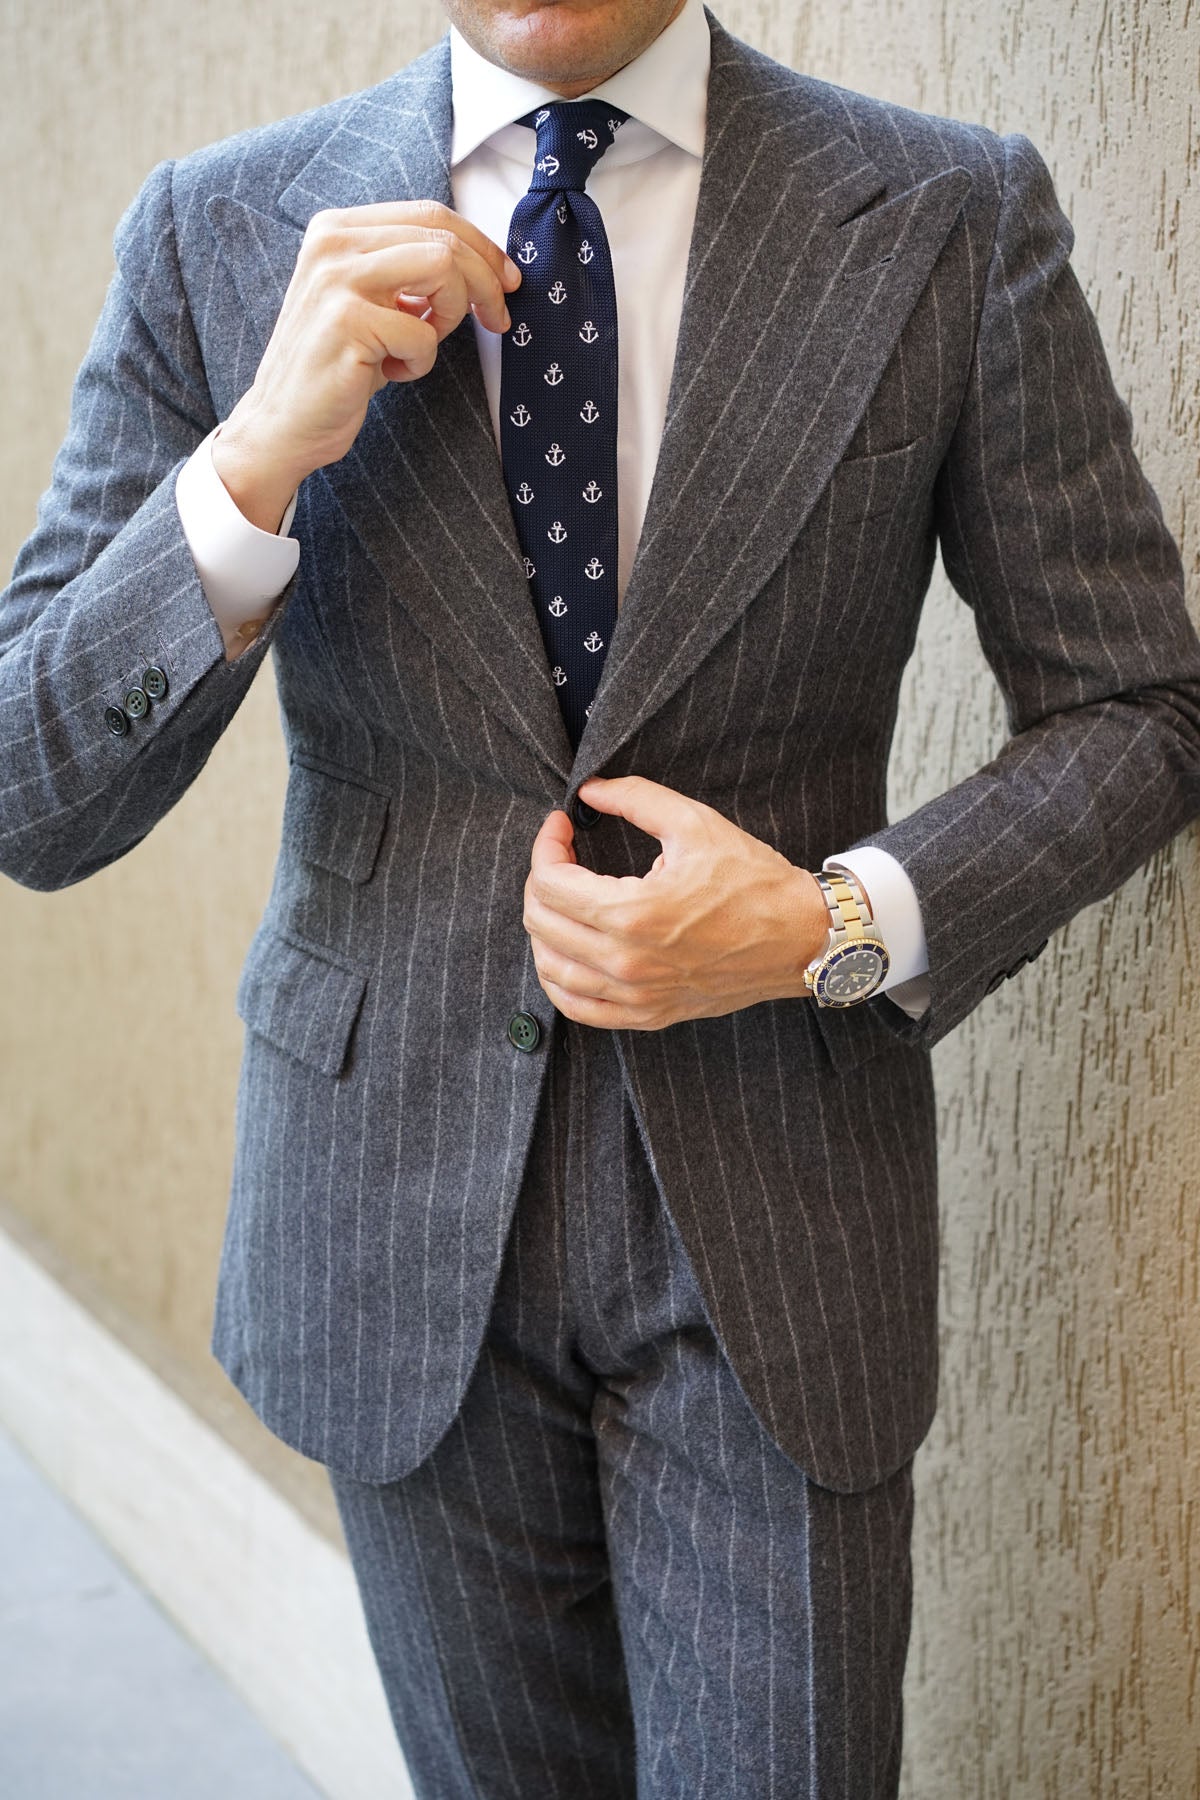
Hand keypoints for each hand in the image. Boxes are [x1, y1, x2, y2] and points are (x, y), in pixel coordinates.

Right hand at [212, 201, 521, 530]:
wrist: (284, 425)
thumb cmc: (338, 368)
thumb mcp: (373, 304)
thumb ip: (408, 272)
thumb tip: (483, 264)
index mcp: (337, 229)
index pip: (429, 213)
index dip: (481, 245)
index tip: (506, 281)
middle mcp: (332, 242)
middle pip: (443, 236)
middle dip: (485, 281)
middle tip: (497, 319)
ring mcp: (335, 278)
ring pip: (442, 267)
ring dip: (451, 315)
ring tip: (423, 346)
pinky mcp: (345, 321)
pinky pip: (422, 332)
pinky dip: (421, 361)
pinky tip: (392, 373)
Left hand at [523, 776, 829, 1029]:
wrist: (800, 938)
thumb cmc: (754, 882)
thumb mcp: (695, 824)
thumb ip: (635, 798)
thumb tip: (590, 790)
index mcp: (634, 914)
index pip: (550, 883)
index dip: (546, 845)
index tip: (560, 827)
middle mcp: (627, 963)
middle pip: (541, 923)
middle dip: (541, 880)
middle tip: (562, 856)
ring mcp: (636, 996)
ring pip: (550, 967)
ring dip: (545, 927)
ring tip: (562, 899)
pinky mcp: (647, 1015)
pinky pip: (577, 1007)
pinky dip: (559, 977)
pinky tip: (567, 951)